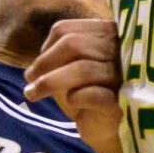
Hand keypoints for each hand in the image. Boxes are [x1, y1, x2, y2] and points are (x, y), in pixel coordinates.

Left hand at [22, 17, 121, 133]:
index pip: (66, 29)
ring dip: (50, 82)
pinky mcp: (121, 101)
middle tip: (30, 79)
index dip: (46, 47)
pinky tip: (70, 102)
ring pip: (82, 69)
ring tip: (33, 94)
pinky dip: (75, 97)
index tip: (37, 66)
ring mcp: (123, 74)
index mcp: (105, 32)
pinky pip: (93, 94)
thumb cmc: (85, 89)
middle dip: (45, 63)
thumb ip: (56, 57)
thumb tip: (33, 68)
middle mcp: (119, 48)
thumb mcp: (69, 66)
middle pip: (74, 44)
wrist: (102, 124)